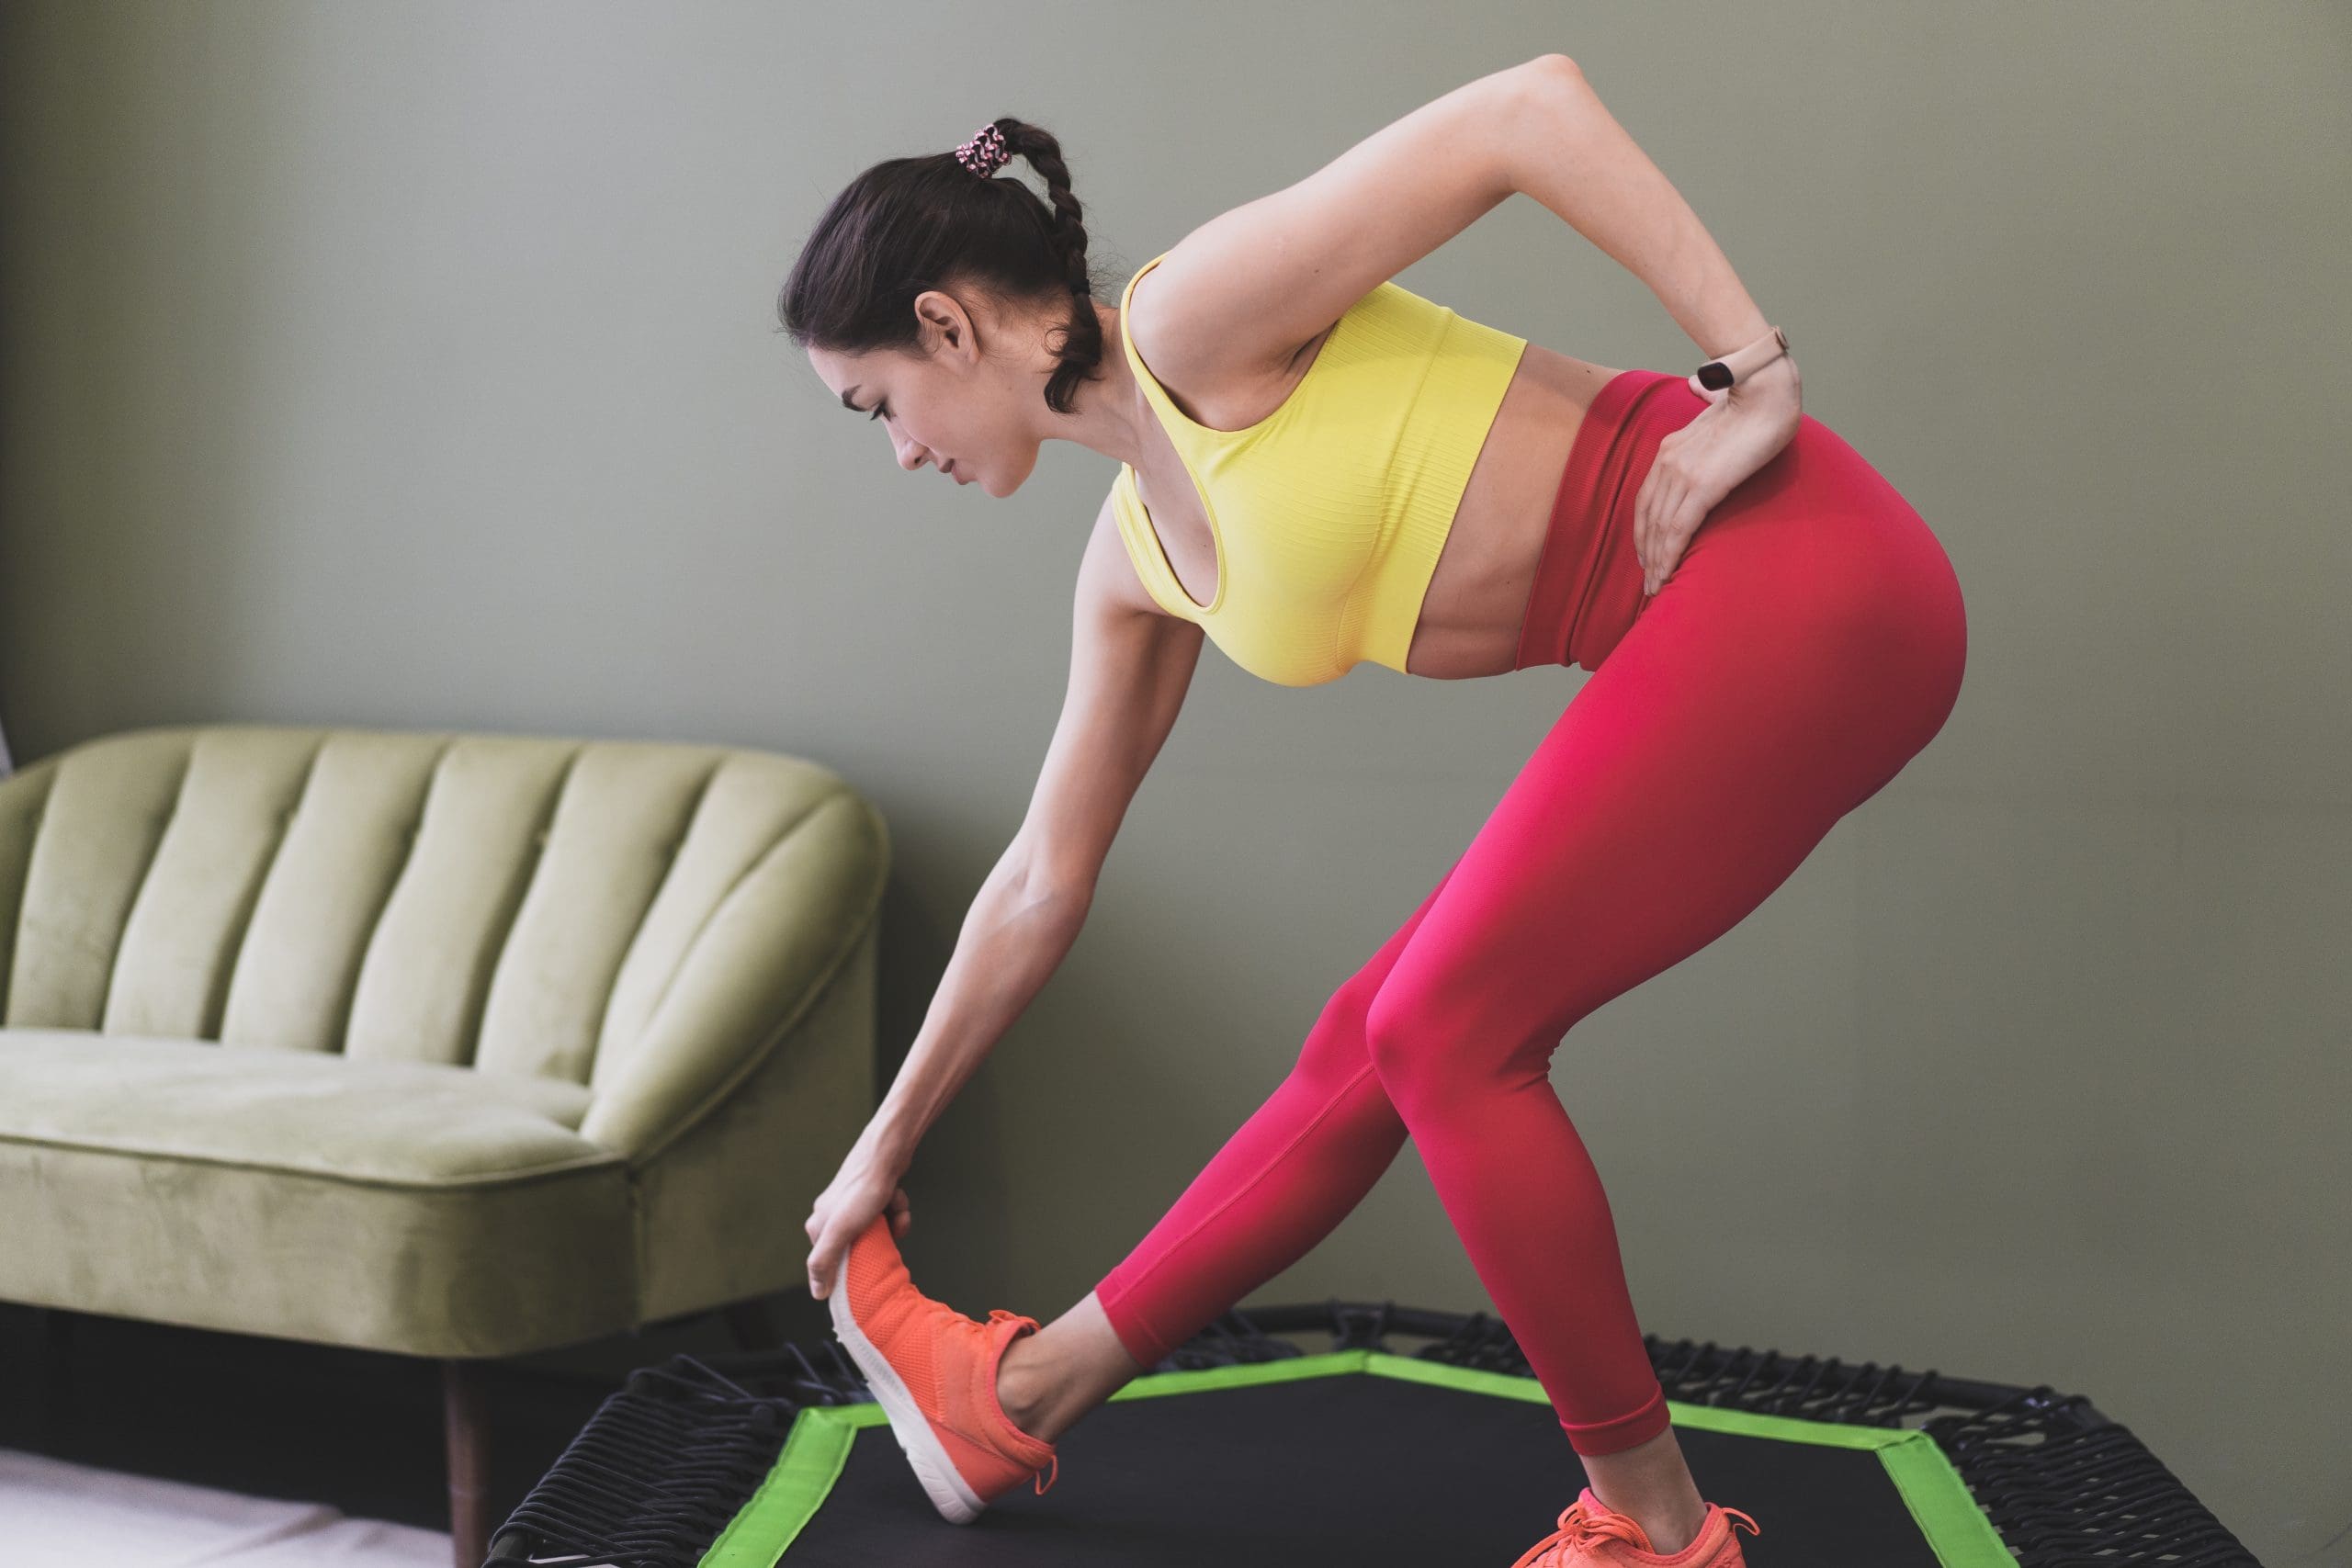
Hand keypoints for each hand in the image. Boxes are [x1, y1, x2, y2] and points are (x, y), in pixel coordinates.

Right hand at [804, 1138, 912, 1300]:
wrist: (886, 1153)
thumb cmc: (863, 1189)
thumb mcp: (841, 1231)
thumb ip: (823, 1262)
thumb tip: (817, 1293)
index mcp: (818, 1226)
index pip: (831, 1262)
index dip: (853, 1267)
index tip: (869, 1266)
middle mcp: (832, 1215)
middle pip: (860, 1246)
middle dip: (879, 1239)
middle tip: (885, 1232)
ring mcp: (853, 1204)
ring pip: (878, 1230)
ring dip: (892, 1223)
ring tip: (893, 1210)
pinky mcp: (871, 1195)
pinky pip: (887, 1215)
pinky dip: (896, 1210)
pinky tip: (896, 1199)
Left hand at [1634, 356, 1801, 596]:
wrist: (1765, 389)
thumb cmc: (1753, 398)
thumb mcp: (1718, 405)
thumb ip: (1705, 404)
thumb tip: (1701, 385)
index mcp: (1670, 448)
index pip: (1646, 499)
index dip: (1643, 530)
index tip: (1646, 554)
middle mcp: (1668, 462)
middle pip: (1647, 518)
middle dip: (1646, 553)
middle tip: (1649, 582)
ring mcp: (1682, 474)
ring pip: (1659, 529)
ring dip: (1655, 562)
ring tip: (1656, 587)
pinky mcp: (1702, 485)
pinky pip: (1678, 530)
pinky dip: (1669, 556)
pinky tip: (1667, 576)